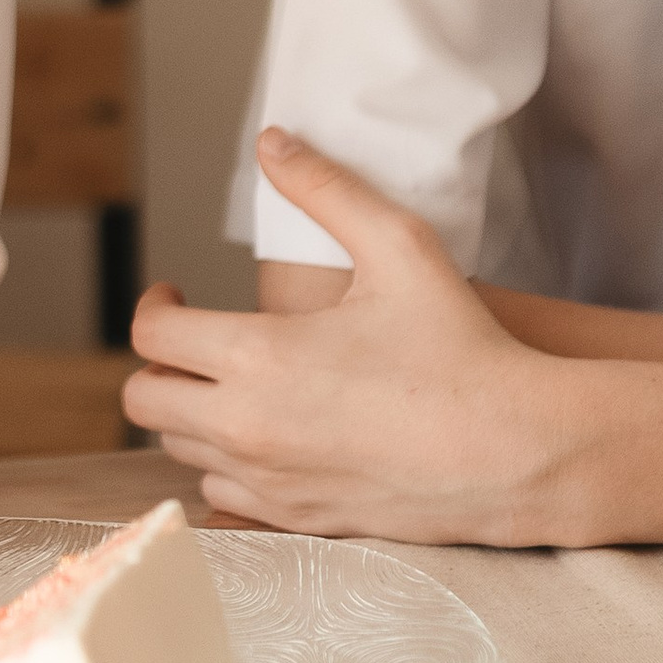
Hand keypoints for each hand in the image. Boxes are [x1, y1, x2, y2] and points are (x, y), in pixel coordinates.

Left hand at [122, 130, 574, 544]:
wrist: (517, 452)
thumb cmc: (462, 347)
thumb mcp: (399, 246)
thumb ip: (326, 188)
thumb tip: (272, 141)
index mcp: (260, 356)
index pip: (152, 338)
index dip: (153, 308)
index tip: (176, 294)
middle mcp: (250, 427)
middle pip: (144, 403)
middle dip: (160, 364)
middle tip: (195, 338)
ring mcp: (271, 482)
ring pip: (180, 452)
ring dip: (191, 413)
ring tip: (231, 380)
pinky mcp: (298, 521)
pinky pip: (223, 495)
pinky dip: (226, 463)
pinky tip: (264, 433)